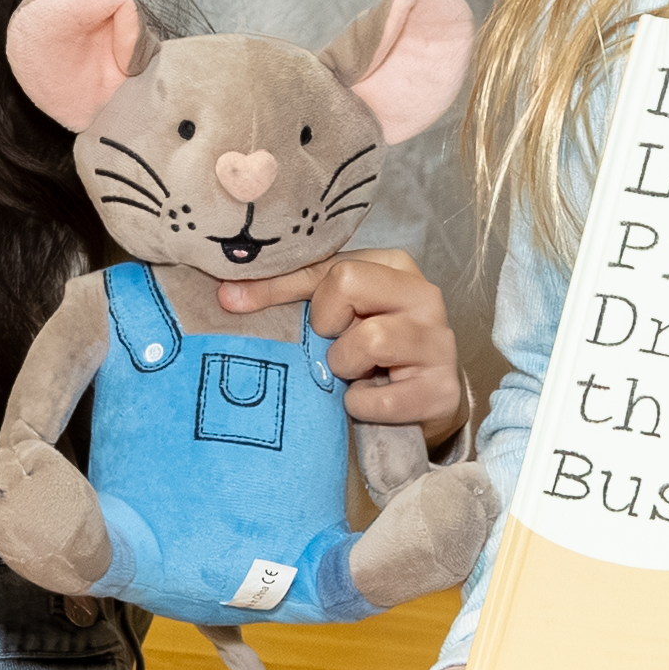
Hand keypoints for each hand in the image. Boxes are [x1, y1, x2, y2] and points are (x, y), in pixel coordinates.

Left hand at [216, 247, 463, 433]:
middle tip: (335, 343)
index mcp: (394, 266)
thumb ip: (290, 293)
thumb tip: (227, 295)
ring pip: (368, 339)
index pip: (326, 264)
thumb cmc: (369, 351)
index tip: (233, 301)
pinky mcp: (441, 389)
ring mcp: (439, 341)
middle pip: (345, 284)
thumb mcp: (334, 312)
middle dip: (326, 323)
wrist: (420, 403)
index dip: (277, 287)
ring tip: (356, 372)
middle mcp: (423, 295)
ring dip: (345, 366)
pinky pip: (377, 398)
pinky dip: (361, 405)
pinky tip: (368, 400)